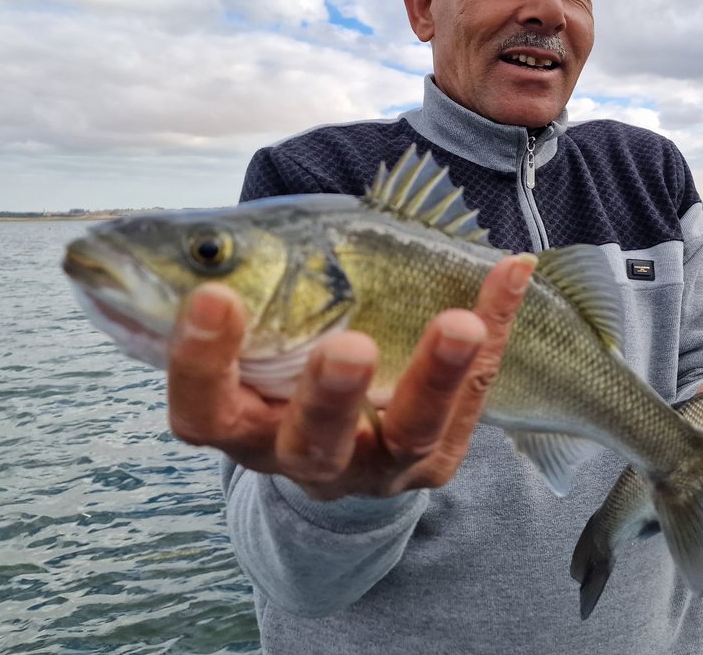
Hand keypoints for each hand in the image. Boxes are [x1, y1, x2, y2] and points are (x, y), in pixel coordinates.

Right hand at [166, 254, 535, 499]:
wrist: (342, 440)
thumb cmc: (283, 351)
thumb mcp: (249, 329)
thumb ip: (231, 286)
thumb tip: (191, 236)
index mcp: (239, 423)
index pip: (204, 409)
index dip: (200, 361)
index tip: (213, 294)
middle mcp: (301, 456)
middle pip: (312, 441)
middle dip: (330, 394)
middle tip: (349, 346)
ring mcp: (375, 465)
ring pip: (409, 432)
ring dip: (436, 374)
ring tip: (460, 323)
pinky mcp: (434, 460)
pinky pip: (475, 397)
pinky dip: (498, 328)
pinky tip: (511, 271)